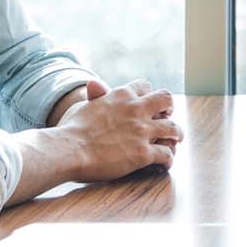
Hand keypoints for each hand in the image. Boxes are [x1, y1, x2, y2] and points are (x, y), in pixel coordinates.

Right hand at [57, 78, 182, 179]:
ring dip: (176, 134)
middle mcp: (136, 109)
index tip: (148, 103)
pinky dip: (169, 159)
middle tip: (168, 117)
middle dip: (169, 109)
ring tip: (175, 140)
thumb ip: (96, 96)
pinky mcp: (143, 153)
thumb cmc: (72, 129)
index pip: (145, 86)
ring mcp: (142, 131)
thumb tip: (94, 83)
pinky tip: (165, 163)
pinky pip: (166, 154)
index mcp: (121, 95)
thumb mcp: (85, 106)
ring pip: (172, 128)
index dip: (148, 95)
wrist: (69, 149)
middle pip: (166, 100)